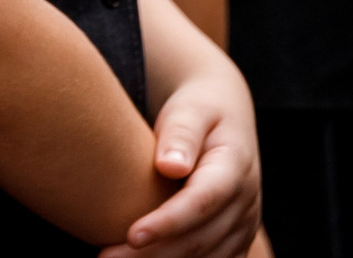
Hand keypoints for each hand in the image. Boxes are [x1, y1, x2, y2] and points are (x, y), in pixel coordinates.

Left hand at [98, 61, 261, 257]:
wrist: (224, 116)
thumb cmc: (198, 110)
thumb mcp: (190, 109)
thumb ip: (181, 133)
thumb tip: (170, 166)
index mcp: (235, 166)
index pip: (202, 202)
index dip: (168, 223)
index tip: (132, 235)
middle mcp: (245, 202)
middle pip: (201, 240)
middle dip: (154, 254)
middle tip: (106, 257)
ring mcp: (243, 224)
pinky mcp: (235, 238)